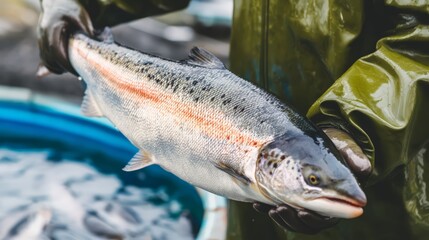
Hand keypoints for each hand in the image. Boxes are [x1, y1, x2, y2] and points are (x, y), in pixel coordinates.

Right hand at [38, 0, 93, 73]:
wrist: (59, 2)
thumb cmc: (72, 10)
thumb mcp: (82, 20)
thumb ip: (87, 35)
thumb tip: (98, 49)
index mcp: (52, 28)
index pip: (56, 50)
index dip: (65, 63)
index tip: (76, 71)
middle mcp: (43, 34)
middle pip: (49, 57)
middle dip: (61, 68)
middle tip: (76, 73)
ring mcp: (40, 38)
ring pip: (45, 59)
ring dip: (56, 68)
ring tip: (69, 70)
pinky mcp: (41, 41)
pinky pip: (43, 57)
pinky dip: (51, 65)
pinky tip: (61, 69)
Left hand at [252, 128, 369, 233]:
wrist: (322, 140)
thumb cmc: (337, 145)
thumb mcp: (345, 147)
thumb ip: (353, 157)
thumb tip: (363, 168)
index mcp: (337, 199)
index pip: (327, 218)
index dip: (314, 218)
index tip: (302, 212)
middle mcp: (322, 205)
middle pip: (309, 224)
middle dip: (294, 220)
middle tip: (280, 209)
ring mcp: (307, 203)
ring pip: (294, 222)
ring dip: (282, 218)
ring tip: (271, 209)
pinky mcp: (292, 198)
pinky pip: (282, 210)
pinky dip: (268, 210)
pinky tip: (258, 206)